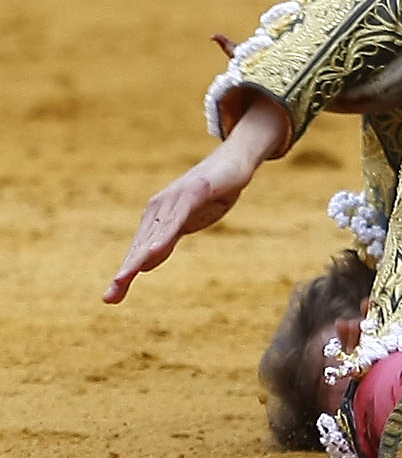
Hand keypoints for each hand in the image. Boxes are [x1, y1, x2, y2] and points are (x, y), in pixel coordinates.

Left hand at [106, 92, 289, 303]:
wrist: (234, 159)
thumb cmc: (212, 191)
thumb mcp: (190, 220)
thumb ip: (167, 238)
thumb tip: (145, 261)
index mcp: (157, 217)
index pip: (139, 251)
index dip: (126, 274)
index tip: (111, 298)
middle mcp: (159, 208)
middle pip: (140, 247)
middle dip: (126, 272)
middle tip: (110, 297)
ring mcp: (175, 200)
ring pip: (154, 236)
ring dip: (138, 259)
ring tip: (123, 278)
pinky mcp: (194, 192)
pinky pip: (176, 219)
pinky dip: (163, 236)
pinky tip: (153, 251)